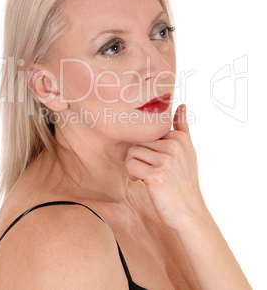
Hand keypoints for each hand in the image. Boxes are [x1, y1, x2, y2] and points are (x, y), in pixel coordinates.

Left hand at [126, 104, 207, 229]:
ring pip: (132, 151)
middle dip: (138, 154)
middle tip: (145, 168)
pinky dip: (131, 173)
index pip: (148, 131)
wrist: (189, 213)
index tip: (152, 158)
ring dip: (133, 165)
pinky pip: (131, 164)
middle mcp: (174, 146)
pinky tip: (140, 181)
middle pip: (138, 140)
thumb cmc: (184, 182)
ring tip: (143, 175)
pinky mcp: (156, 175)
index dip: (146, 145)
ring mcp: (166, 160)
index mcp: (180, 138)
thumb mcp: (188, 153)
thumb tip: (182, 105)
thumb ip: (183, 128)